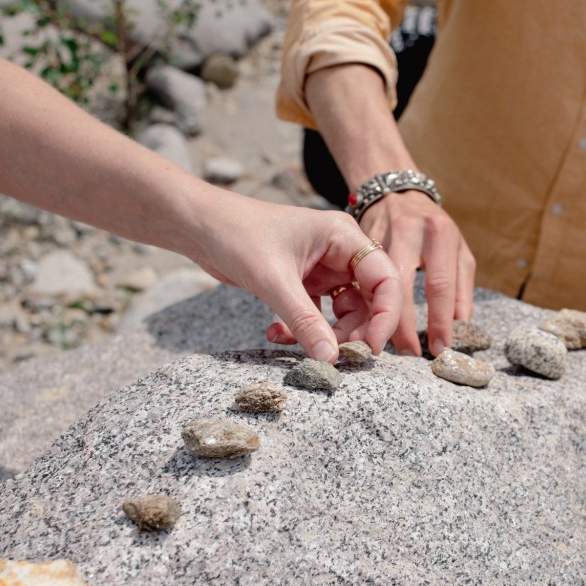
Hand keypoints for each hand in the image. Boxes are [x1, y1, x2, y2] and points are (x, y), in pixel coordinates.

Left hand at [188, 193, 402, 361]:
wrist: (198, 225)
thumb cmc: (237, 235)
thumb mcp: (273, 281)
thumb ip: (305, 321)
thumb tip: (330, 359)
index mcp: (344, 237)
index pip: (385, 279)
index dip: (386, 315)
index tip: (371, 346)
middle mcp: (340, 252)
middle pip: (369, 300)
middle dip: (352, 330)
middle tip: (332, 354)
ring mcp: (322, 268)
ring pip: (343, 312)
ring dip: (324, 334)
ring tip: (295, 343)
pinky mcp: (303, 282)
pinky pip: (316, 315)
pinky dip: (301, 329)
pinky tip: (274, 333)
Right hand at [359, 191, 475, 356]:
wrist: (396, 193)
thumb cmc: (433, 228)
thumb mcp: (458, 250)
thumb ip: (462, 288)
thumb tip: (460, 326)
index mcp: (439, 234)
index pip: (440, 286)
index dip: (440, 322)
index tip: (439, 347)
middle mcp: (409, 232)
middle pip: (402, 288)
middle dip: (403, 328)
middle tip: (409, 354)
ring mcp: (379, 235)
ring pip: (374, 286)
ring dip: (378, 320)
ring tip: (386, 345)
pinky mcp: (356, 243)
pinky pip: (356, 280)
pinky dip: (361, 306)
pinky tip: (367, 324)